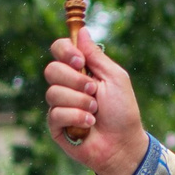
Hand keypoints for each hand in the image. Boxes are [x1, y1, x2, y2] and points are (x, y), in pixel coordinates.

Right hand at [44, 30, 148, 174]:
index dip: (64, 51)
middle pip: (51, 70)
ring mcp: (60, 105)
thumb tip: (82, 31)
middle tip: (93, 91)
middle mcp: (67, 85)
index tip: (78, 60)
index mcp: (80, 70)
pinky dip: (76, 117)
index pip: (59, 50)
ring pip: (53, 93)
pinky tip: (89, 124)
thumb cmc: (123, 111)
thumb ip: (96, 56)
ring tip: (95, 112)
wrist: (123, 144)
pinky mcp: (56, 126)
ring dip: (80, 102)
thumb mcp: (115, 78)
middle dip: (75, 80)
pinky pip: (56, 114)